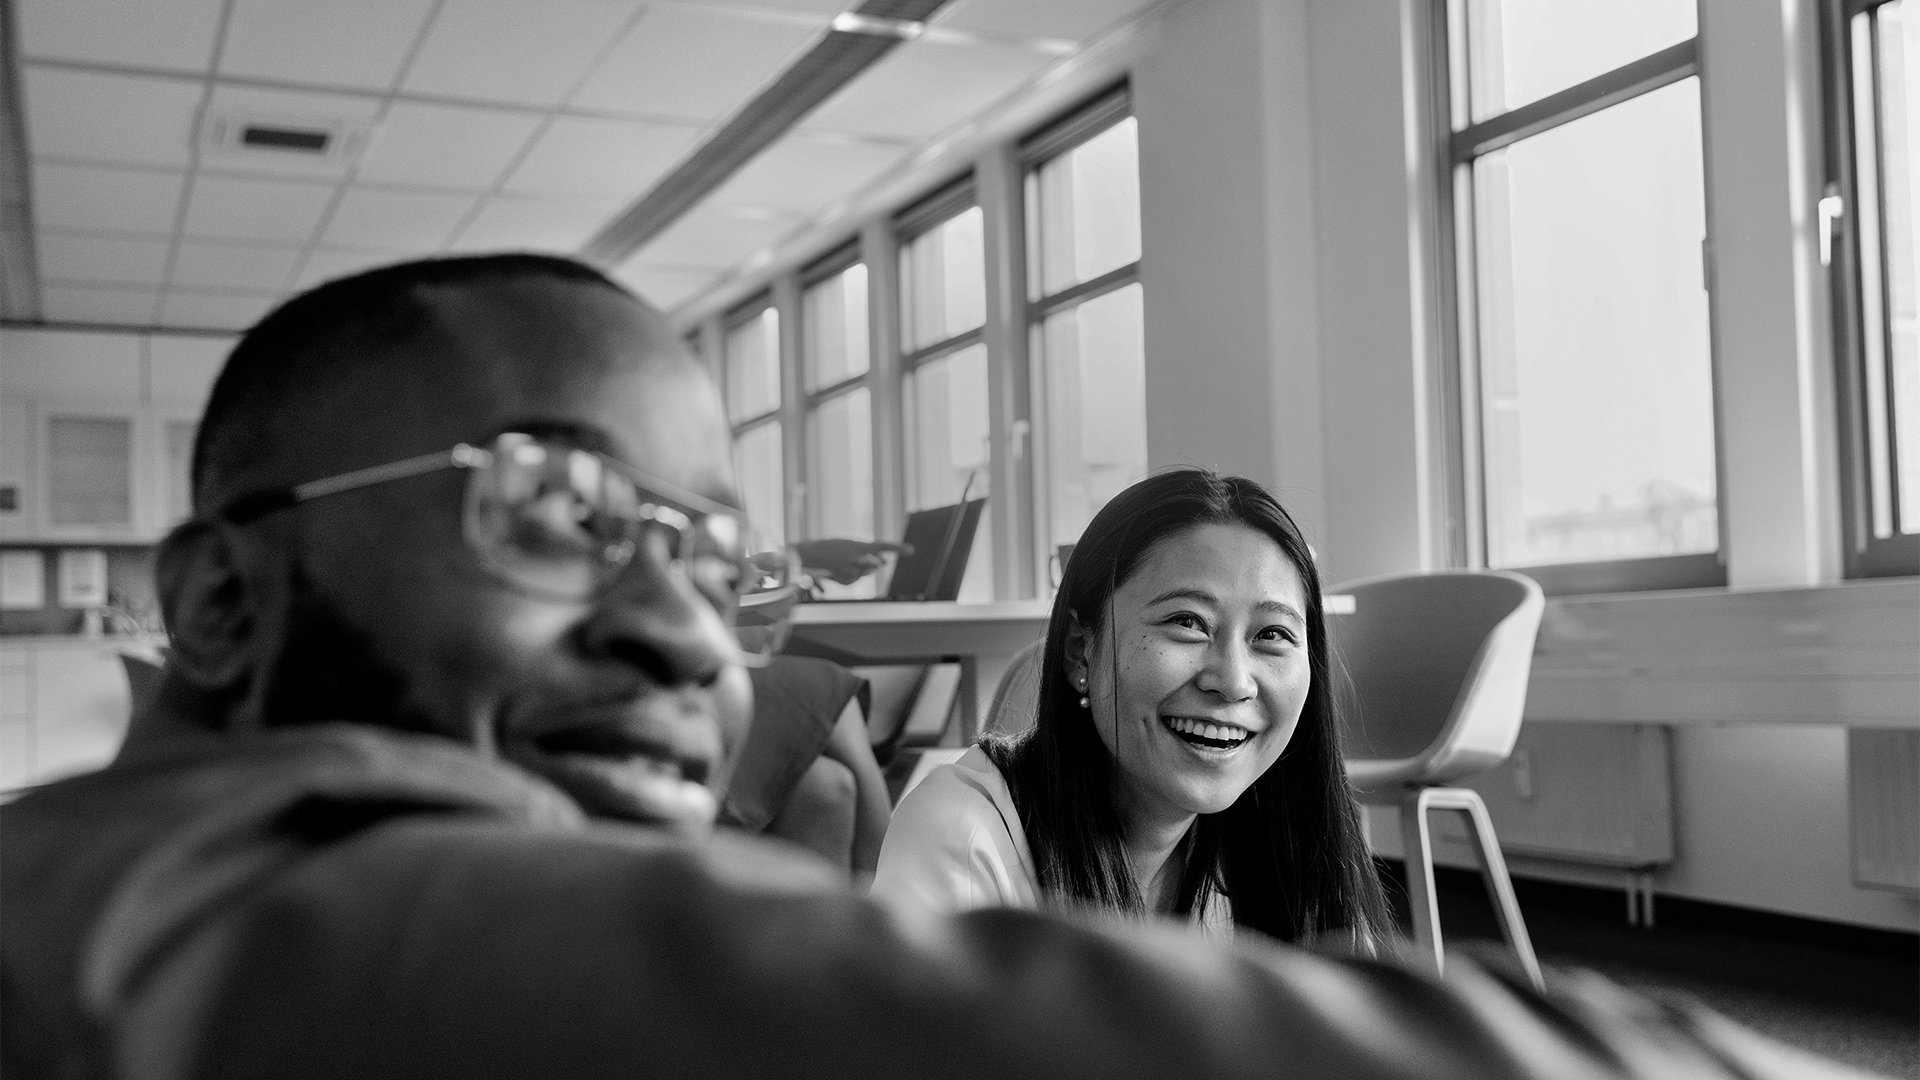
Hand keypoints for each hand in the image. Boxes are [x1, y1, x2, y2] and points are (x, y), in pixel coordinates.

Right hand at [792, 539, 911, 584]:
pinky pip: (855, 581)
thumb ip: (867, 551)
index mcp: (858, 545)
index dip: (898, 549)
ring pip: (866, 574)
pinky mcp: (845, 580)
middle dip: (875, 563)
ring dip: (860, 570)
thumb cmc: (829, 547)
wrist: (807, 556)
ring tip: (845, 563)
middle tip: (863, 560)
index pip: (882, 546)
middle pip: (876, 564)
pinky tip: (839, 571)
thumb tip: (883, 562)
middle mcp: (857, 558)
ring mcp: (851, 570)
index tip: (911, 550)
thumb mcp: (849, 544)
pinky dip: (851, 577)